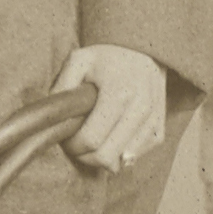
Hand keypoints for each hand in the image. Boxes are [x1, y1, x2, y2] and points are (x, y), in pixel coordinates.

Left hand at [57, 44, 167, 172]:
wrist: (143, 51)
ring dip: (103, 158)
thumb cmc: (107, 57)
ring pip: (123, 162)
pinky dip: (120, 156)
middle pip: (107, 156)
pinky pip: (136, 157)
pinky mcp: (160, 129)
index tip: (66, 138)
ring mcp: (153, 121)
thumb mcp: (79, 60)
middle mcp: (141, 109)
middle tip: (76, 143)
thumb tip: (53, 115)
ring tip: (93, 139)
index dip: (72, 146)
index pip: (91, 139)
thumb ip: (63, 87)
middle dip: (85, 156)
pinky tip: (110, 140)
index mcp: (119, 93)